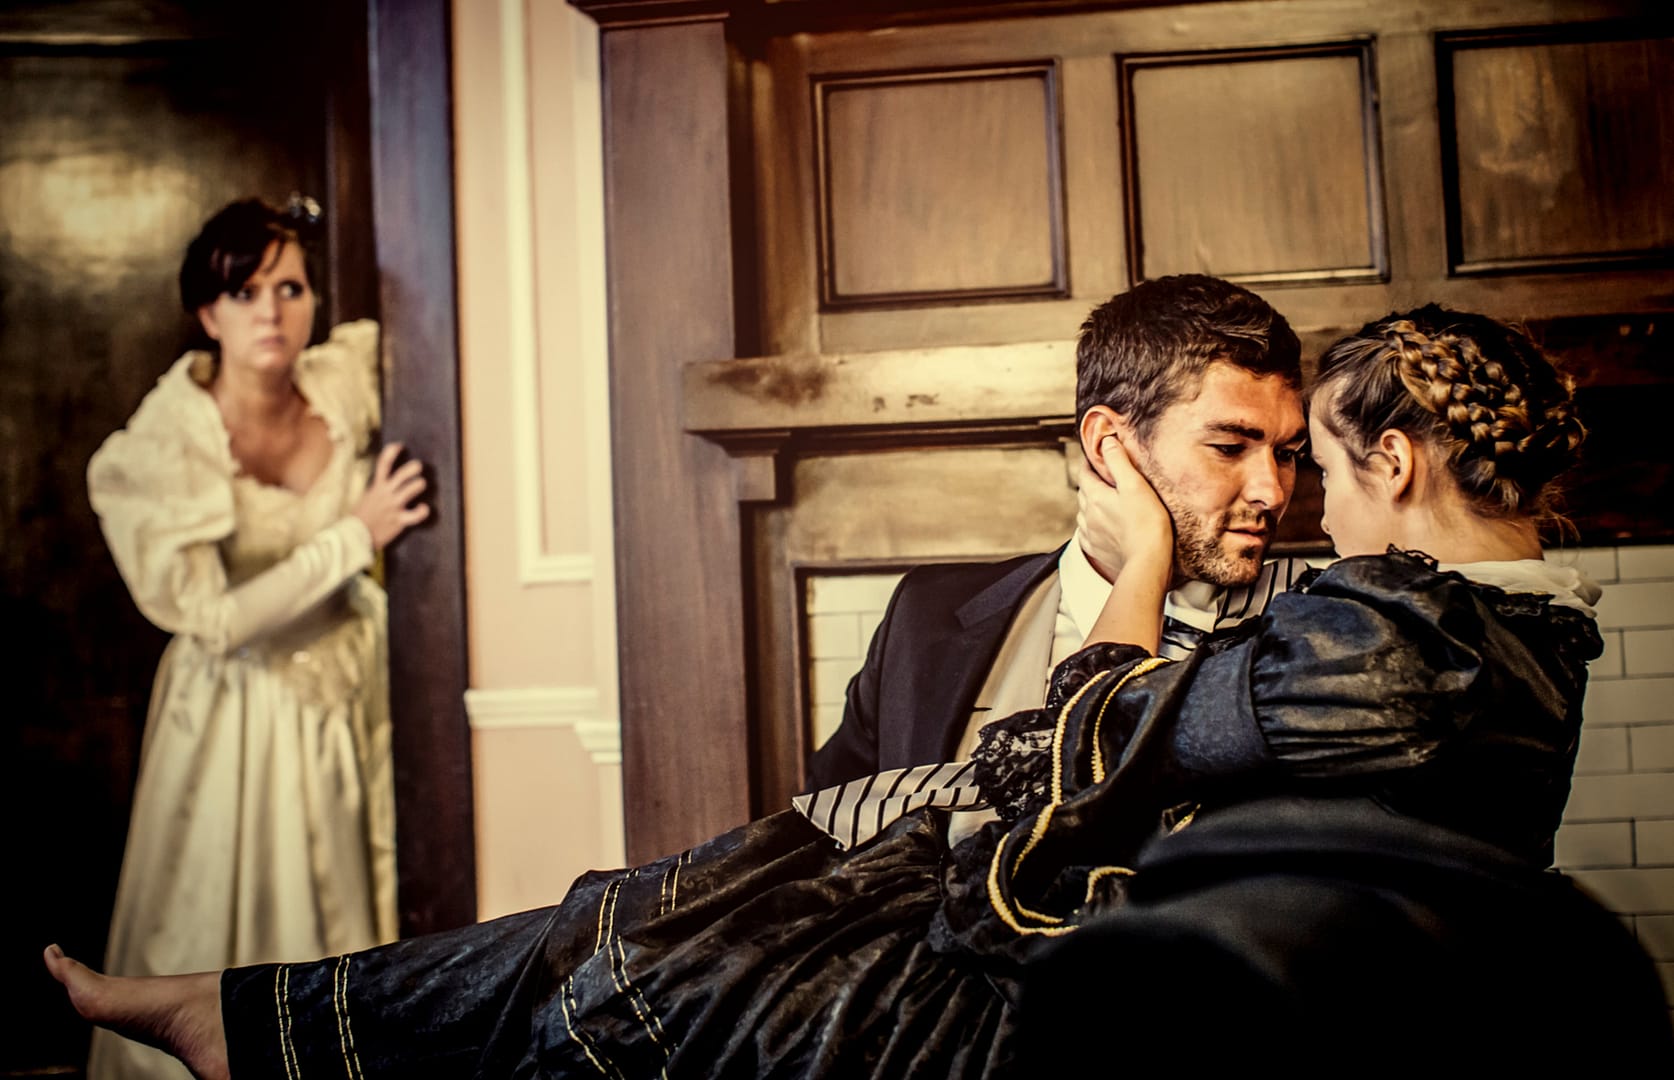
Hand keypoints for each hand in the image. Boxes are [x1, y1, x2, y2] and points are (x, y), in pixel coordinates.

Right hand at [353, 442, 429, 550]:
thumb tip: (389, 481)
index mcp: (377, 487)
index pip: (383, 464)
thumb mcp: (368, 497)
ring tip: (421, 483)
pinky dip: (422, 511)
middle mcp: (386, 494)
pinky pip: (414, 515)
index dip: (392, 452)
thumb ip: (379, 489)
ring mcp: (393, 506)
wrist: (355, 536)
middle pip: (401, 475)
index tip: (400, 446)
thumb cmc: (362, 517)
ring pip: (410, 490)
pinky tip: (424, 508)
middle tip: (418, 466)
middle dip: (413, 468)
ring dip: (419, 484)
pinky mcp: (399, 520)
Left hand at [1077, 435, 1172, 578]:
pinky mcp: (1096, 549)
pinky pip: (1088, 533)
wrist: (1147, 563)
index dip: (1090, 461)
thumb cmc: (1146, 524)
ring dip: (1092, 504)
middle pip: (1084, 491)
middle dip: (1092, 481)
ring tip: (1106, 501)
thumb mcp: (1135, 485)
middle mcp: (1087, 514)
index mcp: (1094, 496)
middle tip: (1105, 475)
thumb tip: (1106, 442)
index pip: (1085, 472)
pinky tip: (1103, 526)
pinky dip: (1093, 525)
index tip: (1097, 454)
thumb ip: (1119, 462)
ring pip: (1084, 512)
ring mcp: (1090, 534)